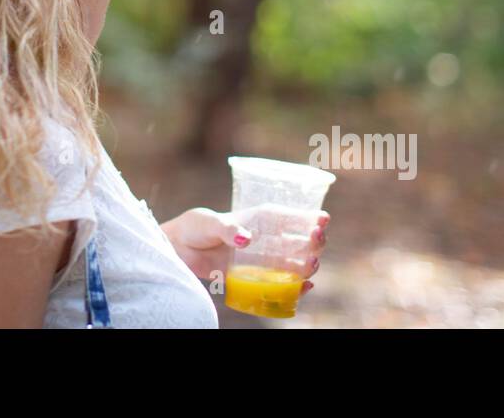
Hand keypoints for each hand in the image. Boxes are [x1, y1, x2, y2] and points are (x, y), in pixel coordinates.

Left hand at [161, 206, 329, 291]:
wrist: (180, 250)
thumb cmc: (195, 228)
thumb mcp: (209, 223)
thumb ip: (227, 229)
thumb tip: (246, 240)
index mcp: (258, 219)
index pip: (289, 216)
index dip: (309, 217)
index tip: (323, 219)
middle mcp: (266, 239)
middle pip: (299, 240)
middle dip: (314, 241)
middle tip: (317, 240)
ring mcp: (262, 260)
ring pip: (295, 263)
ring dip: (308, 264)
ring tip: (312, 265)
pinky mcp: (255, 278)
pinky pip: (280, 284)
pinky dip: (295, 287)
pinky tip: (305, 287)